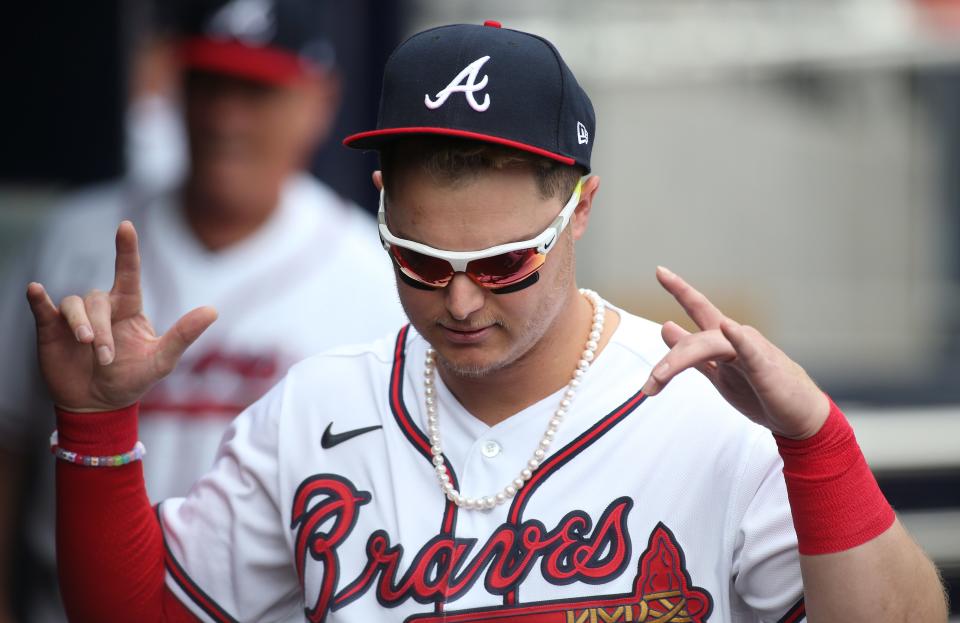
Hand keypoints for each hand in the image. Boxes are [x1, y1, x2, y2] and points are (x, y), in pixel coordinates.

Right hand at [25, 221, 216, 411]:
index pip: (129, 274)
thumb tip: (213, 311)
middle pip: (98, 300)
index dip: (127, 250)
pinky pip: (43, 308)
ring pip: (74, 304)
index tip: (126, 226)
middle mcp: (103, 308)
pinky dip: (38, 299)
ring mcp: (76, 318)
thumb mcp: (162, 361)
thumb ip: (184, 335)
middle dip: (100, 327)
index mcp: (129, 309)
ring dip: (81, 324)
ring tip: (87, 347)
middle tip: (104, 356)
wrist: (99, 406)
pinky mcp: (51, 329)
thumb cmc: (132, 381)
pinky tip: (36, 291)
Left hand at [642, 266, 828, 439]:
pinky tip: (728, 328)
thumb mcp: (717, 372)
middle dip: (669, 361)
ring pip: (709, 345)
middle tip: (648, 387)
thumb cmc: (761, 393)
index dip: (680, 289)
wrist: (799, 417)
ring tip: (658, 378)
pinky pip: (749, 351)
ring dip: (680, 361)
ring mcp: (750, 350)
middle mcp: (735, 337)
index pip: (698, 308)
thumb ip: (692, 353)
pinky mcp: (765, 368)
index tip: (660, 270)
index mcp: (724, 339)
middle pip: (695, 339)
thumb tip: (665, 326)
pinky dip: (738, 339)